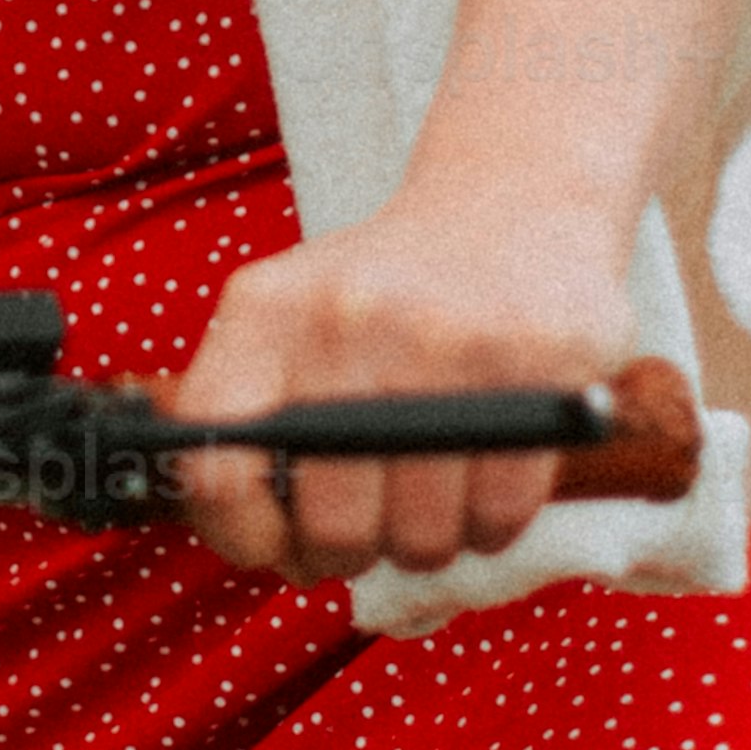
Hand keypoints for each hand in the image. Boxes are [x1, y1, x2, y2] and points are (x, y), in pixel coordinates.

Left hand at [157, 198, 635, 583]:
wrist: (513, 197)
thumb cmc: (388, 291)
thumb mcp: (292, 318)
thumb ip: (254, 422)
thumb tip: (268, 549)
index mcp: (265, 311)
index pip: (216, 470)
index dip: (243, 536)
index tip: (276, 545)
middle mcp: (346, 320)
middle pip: (333, 527)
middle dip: (348, 553)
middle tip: (366, 527)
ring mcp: (444, 342)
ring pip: (421, 537)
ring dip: (426, 541)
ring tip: (428, 489)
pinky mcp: (534, 363)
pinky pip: (499, 516)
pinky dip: (490, 522)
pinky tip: (482, 471)